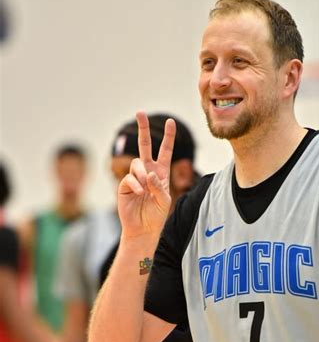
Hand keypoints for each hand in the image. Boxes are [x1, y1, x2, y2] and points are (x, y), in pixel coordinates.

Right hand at [118, 111, 174, 238]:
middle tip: (140, 112)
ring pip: (137, 163)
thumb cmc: (156, 216)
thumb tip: (148, 172)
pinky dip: (135, 184)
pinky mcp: (124, 186)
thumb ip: (158, 186)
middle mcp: (147, 172)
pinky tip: (139, 193)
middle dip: (143, 129)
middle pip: (145, 146)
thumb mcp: (164, 201)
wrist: (142, 229)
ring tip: (145, 189)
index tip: (170, 122)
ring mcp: (135, 178)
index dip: (168, 138)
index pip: (164, 152)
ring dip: (142, 174)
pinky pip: (129, 178)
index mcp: (160, 174)